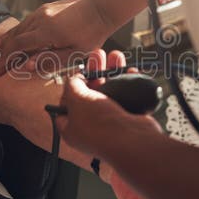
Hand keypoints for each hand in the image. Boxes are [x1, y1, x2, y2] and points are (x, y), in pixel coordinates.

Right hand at [0, 0, 114, 74]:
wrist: (101, 9)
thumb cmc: (91, 34)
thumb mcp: (74, 54)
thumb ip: (50, 61)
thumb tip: (27, 66)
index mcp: (46, 32)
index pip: (18, 47)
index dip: (5, 60)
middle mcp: (40, 19)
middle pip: (15, 37)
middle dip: (3, 52)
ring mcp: (43, 12)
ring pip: (20, 27)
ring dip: (8, 39)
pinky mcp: (46, 8)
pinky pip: (27, 21)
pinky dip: (18, 30)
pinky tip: (16, 35)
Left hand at [73, 49, 182, 198]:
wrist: (133, 141)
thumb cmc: (101, 125)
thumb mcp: (77, 99)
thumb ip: (72, 86)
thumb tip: (74, 79)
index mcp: (71, 127)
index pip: (65, 105)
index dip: (69, 88)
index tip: (76, 73)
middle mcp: (90, 127)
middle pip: (90, 94)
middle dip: (95, 71)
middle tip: (98, 56)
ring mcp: (110, 123)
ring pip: (110, 92)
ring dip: (112, 72)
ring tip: (116, 56)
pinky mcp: (128, 120)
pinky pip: (127, 97)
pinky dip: (129, 83)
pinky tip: (130, 70)